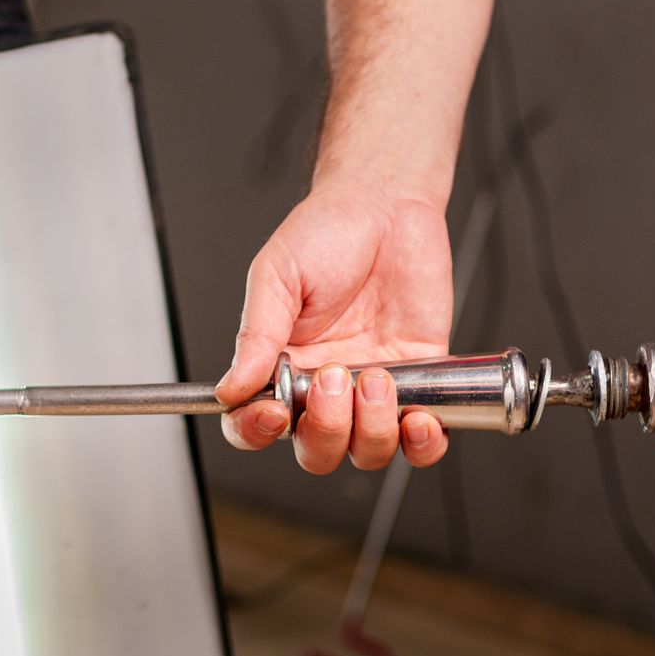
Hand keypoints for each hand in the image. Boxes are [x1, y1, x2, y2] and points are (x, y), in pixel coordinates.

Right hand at [217, 186, 453, 472]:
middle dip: (326, 429)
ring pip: (367, 452)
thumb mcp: (277, 276)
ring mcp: (373, 388)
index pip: (256, 425)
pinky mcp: (420, 380)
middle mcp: (325, 386)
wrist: (387, 204)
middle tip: (334, 378)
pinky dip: (423, 444)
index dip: (258, 432)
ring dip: (373, 429)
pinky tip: (420, 417)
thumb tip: (230, 388)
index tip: (273, 413)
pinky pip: (422, 440)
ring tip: (378, 377)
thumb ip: (256, 337)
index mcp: (281, 365)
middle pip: (316, 450)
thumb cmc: (327, 231)